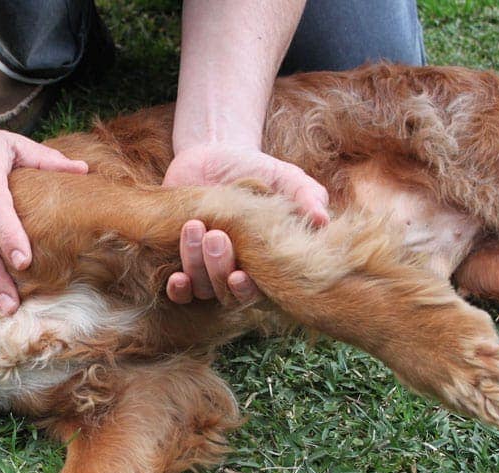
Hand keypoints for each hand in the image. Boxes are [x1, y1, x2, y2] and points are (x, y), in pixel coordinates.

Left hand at [162, 144, 329, 304]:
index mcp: (266, 262)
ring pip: (202, 288)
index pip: (262, 292)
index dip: (249, 291)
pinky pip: (182, 292)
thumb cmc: (257, 170)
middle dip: (218, 269)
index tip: (239, 276)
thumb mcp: (286, 179)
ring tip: (194, 228)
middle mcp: (238, 271)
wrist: (214, 155)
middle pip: (227, 293)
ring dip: (195, 266)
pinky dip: (178, 290)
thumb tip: (322, 219)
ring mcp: (209, 270)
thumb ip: (306, 196)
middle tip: (215, 236)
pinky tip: (176, 277)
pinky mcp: (182, 263)